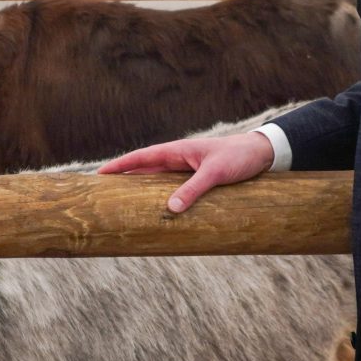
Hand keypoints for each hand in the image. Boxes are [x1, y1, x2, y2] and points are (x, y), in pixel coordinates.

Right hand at [97, 130, 276, 213]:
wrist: (261, 153)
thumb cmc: (239, 157)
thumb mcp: (216, 173)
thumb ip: (193, 190)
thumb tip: (170, 209)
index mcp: (176, 150)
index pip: (140, 158)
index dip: (119, 167)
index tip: (99, 176)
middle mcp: (177, 159)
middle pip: (142, 170)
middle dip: (122, 179)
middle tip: (101, 194)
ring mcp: (185, 169)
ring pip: (155, 181)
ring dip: (139, 190)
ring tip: (120, 204)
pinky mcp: (195, 179)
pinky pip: (170, 188)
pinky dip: (158, 197)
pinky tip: (153, 209)